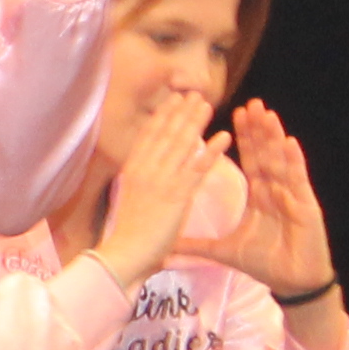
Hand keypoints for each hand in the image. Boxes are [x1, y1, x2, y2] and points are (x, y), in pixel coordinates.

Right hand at [88, 92, 207, 291]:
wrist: (124, 254)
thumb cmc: (126, 236)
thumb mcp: (130, 202)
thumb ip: (140, 186)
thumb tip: (144, 177)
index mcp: (132, 172)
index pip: (147, 137)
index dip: (161, 117)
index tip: (172, 101)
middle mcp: (145, 171)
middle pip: (164, 135)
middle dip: (179, 113)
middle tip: (194, 95)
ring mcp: (161, 181)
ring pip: (181, 146)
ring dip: (195, 123)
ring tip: (208, 106)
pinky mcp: (177, 194)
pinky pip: (198, 168)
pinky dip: (212, 150)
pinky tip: (224, 135)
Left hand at [178, 99, 334, 302]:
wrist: (291, 282)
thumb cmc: (265, 263)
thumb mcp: (223, 250)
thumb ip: (196, 244)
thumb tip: (167, 245)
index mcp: (259, 196)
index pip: (249, 161)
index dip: (243, 138)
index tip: (234, 113)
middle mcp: (276, 191)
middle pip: (265, 154)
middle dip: (257, 130)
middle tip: (250, 103)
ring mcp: (292, 197)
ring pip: (281, 162)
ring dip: (274, 137)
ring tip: (267, 114)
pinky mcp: (306, 207)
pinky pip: (299, 181)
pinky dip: (294, 162)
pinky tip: (290, 142)